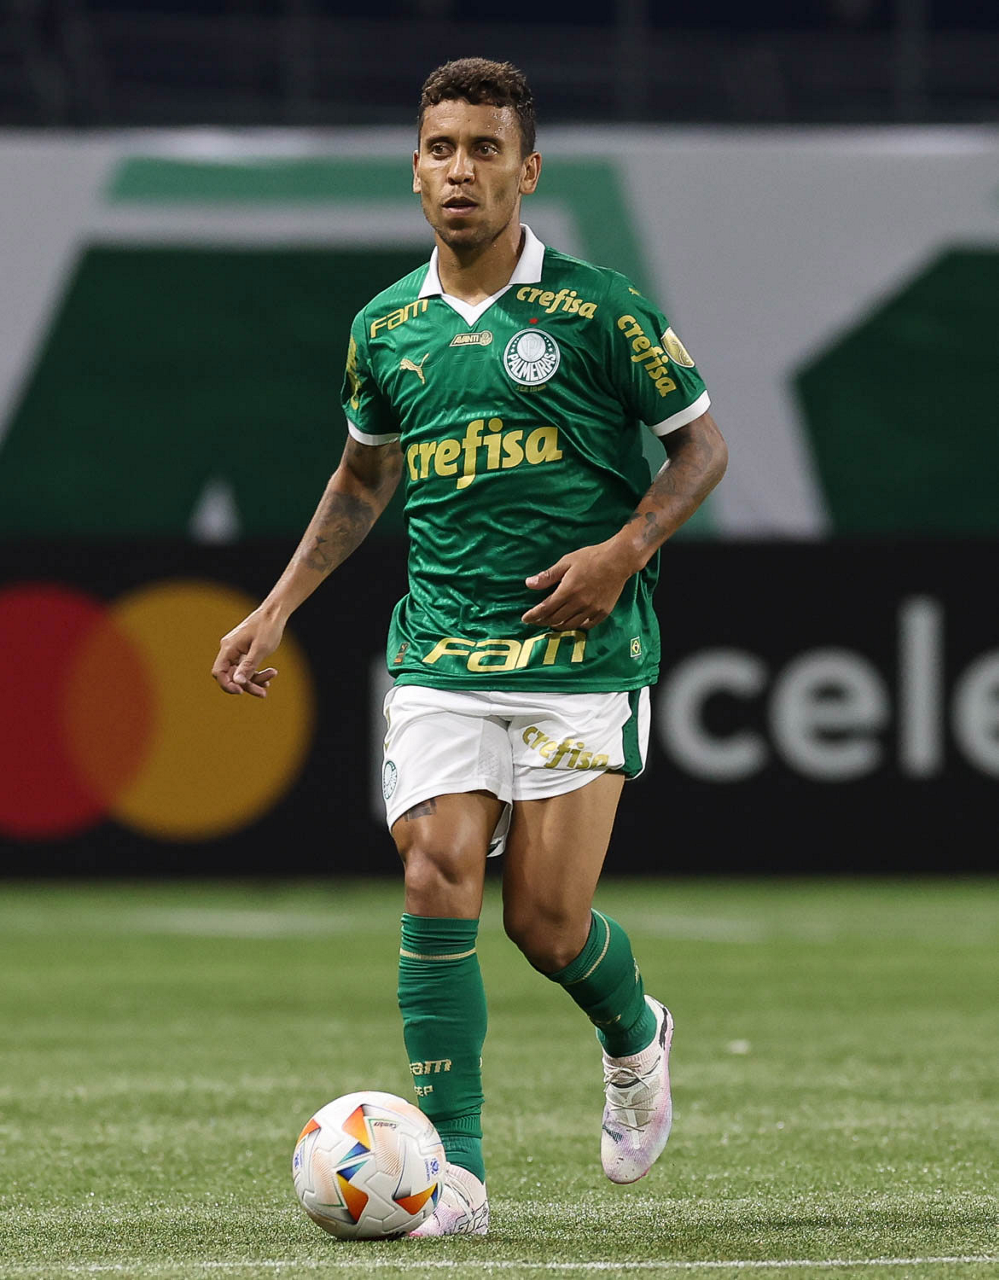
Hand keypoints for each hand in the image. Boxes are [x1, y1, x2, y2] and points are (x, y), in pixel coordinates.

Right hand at [211, 609, 284, 697]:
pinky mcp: (245, 651)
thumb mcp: (260, 649)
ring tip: (273, 674)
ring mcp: (237, 650)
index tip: (241, 691)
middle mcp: (230, 649)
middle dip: (248, 685)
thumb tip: (237, 683)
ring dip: (256, 678)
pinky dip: (257, 672)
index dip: (227, 685)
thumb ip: (248, 667)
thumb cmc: (268, 627)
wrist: (275, 612)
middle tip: (263, 693)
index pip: (219, 672)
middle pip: (232, 675)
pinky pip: (247, 667)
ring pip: (242, 672)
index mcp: (229, 648)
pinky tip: (269, 675)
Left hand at [521, 540, 636, 630]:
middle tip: (536, 621)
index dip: (533, 616)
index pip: (545, 609)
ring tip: (552, 623)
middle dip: (542, 622)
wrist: (619, 560)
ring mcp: (592, 609)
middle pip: (556, 619)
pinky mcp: (603, 612)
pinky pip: (587, 625)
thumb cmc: (591, 557)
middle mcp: (579, 603)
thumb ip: (548, 576)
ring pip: (570, 625)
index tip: (525, 619)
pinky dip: (577, 626)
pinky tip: (572, 622)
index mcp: (568, 591)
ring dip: (558, 626)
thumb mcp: (566, 562)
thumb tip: (528, 584)